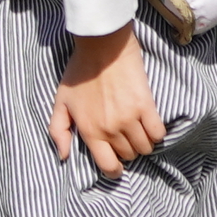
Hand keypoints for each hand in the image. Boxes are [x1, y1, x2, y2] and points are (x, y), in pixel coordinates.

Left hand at [46, 22, 167, 179]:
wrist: (101, 46)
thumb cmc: (79, 72)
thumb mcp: (61, 102)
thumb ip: (58, 131)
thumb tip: (63, 156)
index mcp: (90, 130)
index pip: (108, 166)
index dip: (113, 170)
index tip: (115, 164)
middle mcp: (111, 129)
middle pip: (129, 155)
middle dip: (127, 151)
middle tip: (124, 137)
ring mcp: (130, 118)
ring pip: (145, 147)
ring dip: (143, 143)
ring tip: (137, 131)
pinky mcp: (146, 106)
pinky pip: (158, 132)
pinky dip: (156, 133)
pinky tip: (149, 124)